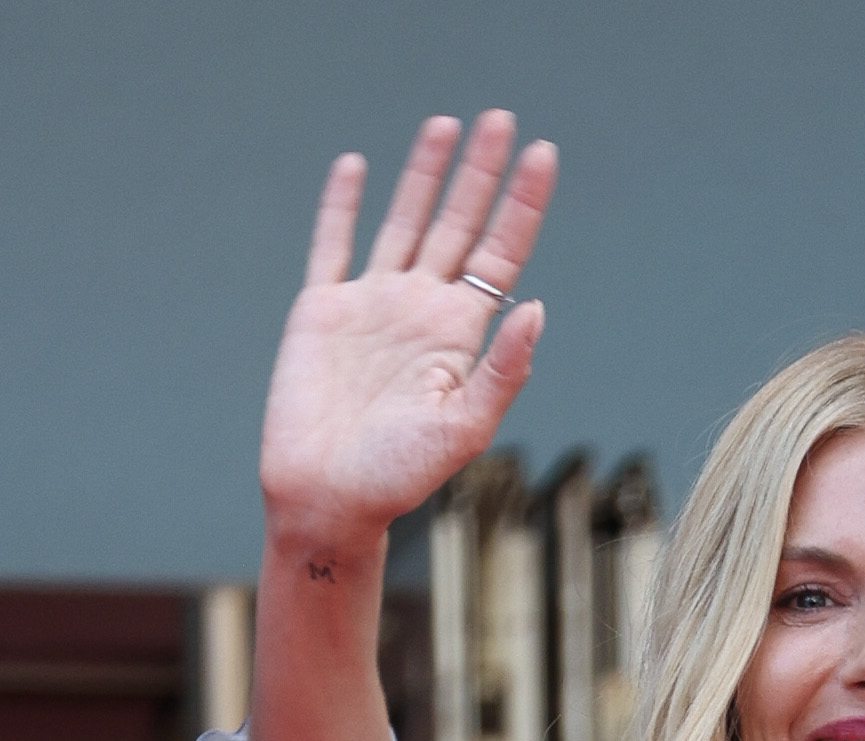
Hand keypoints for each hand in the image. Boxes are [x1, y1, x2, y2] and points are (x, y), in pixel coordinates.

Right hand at [259, 114, 556, 550]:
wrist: (328, 499)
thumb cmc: (398, 477)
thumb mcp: (464, 428)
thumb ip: (502, 370)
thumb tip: (537, 308)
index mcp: (459, 336)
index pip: (500, 255)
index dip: (522, 205)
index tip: (542, 155)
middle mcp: (420, 312)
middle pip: (458, 224)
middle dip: (479, 172)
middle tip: (501, 117)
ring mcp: (371, 306)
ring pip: (404, 221)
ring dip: (424, 174)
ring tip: (446, 124)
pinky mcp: (322, 310)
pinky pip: (333, 244)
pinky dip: (340, 204)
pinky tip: (355, 166)